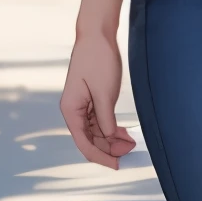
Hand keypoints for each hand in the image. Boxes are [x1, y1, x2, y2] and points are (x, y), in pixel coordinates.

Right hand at [62, 28, 136, 169]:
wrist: (97, 35)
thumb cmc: (97, 59)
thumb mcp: (104, 93)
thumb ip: (105, 120)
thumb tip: (108, 139)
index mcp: (71, 110)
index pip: (84, 143)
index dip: (101, 157)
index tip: (118, 165)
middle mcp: (73, 111)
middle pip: (89, 141)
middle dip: (109, 149)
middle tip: (130, 152)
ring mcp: (82, 107)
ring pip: (95, 133)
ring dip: (111, 141)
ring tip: (131, 143)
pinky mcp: (91, 101)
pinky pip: (99, 122)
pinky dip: (111, 130)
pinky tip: (124, 134)